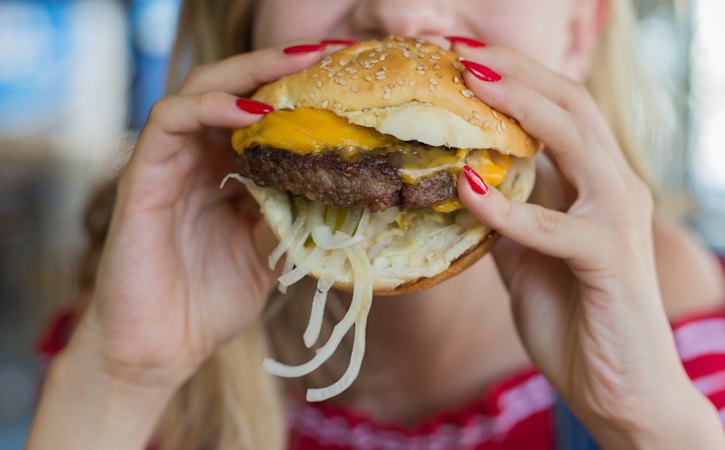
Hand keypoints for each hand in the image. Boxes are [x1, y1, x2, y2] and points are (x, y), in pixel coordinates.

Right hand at [72, 43, 326, 389]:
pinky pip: (168, 122)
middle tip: (326, 53)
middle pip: (235, 87)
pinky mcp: (143, 177)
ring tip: (295, 68)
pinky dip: (208, 107)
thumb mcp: (269, 251)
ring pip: (200, 90)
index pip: (262, 112)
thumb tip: (342, 185)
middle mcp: (199, 157)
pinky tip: (249, 111)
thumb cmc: (211, 301)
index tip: (346, 74)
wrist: (161, 350)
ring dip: (248, 74)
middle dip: (279, 65)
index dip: (299, 90)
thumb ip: (293, 213)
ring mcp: (169, 163)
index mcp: (228, 171)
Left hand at [452, 44, 724, 447]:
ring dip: (520, 109)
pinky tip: (468, 189)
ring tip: (471, 84)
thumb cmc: (575, 320)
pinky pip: (555, 225)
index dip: (515, 78)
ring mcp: (618, 218)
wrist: (621, 390)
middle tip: (461, 51)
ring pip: (575, 141)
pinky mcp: (612, 258)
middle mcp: (614, 187)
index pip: (559, 110)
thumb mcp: (525, 260)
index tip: (461, 59)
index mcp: (595, 183)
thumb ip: (504, 221)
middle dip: (517, 72)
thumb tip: (461, 191)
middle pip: (570, 105)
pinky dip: (510, 208)